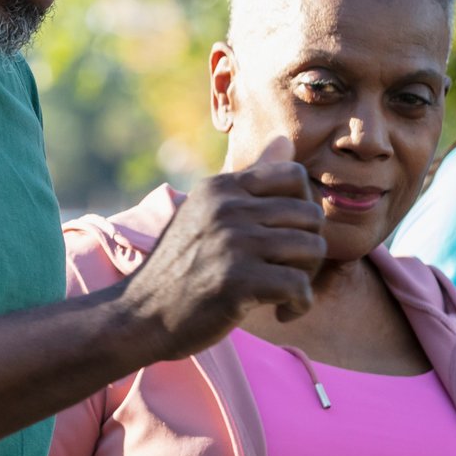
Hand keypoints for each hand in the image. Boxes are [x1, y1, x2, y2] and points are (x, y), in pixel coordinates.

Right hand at [115, 136, 324, 357]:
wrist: (142, 315)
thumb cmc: (181, 265)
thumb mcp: (207, 211)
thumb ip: (250, 179)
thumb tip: (286, 140)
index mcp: (221, 187)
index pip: (294, 174)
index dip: (303, 206)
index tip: (287, 235)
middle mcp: (227, 208)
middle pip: (311, 215)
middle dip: (309, 248)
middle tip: (289, 272)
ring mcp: (232, 243)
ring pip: (312, 249)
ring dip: (307, 278)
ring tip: (285, 292)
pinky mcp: (238, 282)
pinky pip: (300, 287)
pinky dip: (299, 305)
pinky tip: (282, 312)